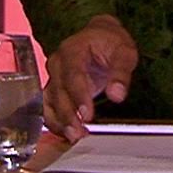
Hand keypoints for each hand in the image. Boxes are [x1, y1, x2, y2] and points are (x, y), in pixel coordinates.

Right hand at [41, 14, 136, 143]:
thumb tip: (117, 94)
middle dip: (68, 114)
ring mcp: (53, 76)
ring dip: (60, 121)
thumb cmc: (111, 42)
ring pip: (49, 102)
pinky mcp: (54, 88)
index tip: (87, 114)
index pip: (73, 75)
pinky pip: (48, 107)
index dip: (79, 96)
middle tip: (79, 132)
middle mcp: (57, 63)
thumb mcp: (124, 51)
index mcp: (72, 50)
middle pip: (58, 92)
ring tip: (74, 136)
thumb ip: (121, 72)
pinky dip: (55, 122)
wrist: (100, 36)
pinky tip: (67, 134)